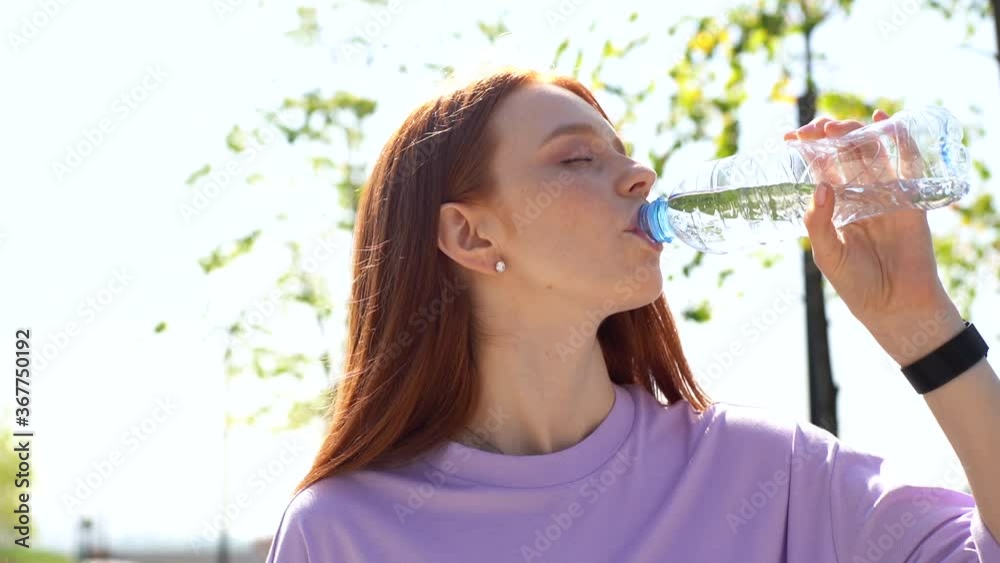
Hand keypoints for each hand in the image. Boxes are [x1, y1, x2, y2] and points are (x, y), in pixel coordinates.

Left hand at [784, 110, 962, 363]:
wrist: (896, 306)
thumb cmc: (856, 284)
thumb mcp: (827, 255)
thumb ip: (819, 222)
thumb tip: (821, 185)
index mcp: (835, 206)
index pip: (819, 168)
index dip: (807, 150)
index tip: (790, 137)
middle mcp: (858, 195)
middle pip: (844, 154)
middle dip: (831, 136)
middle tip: (818, 128)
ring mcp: (885, 194)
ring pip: (871, 154)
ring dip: (857, 134)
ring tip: (842, 125)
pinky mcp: (910, 199)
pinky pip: (905, 164)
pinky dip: (898, 140)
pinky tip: (884, 122)